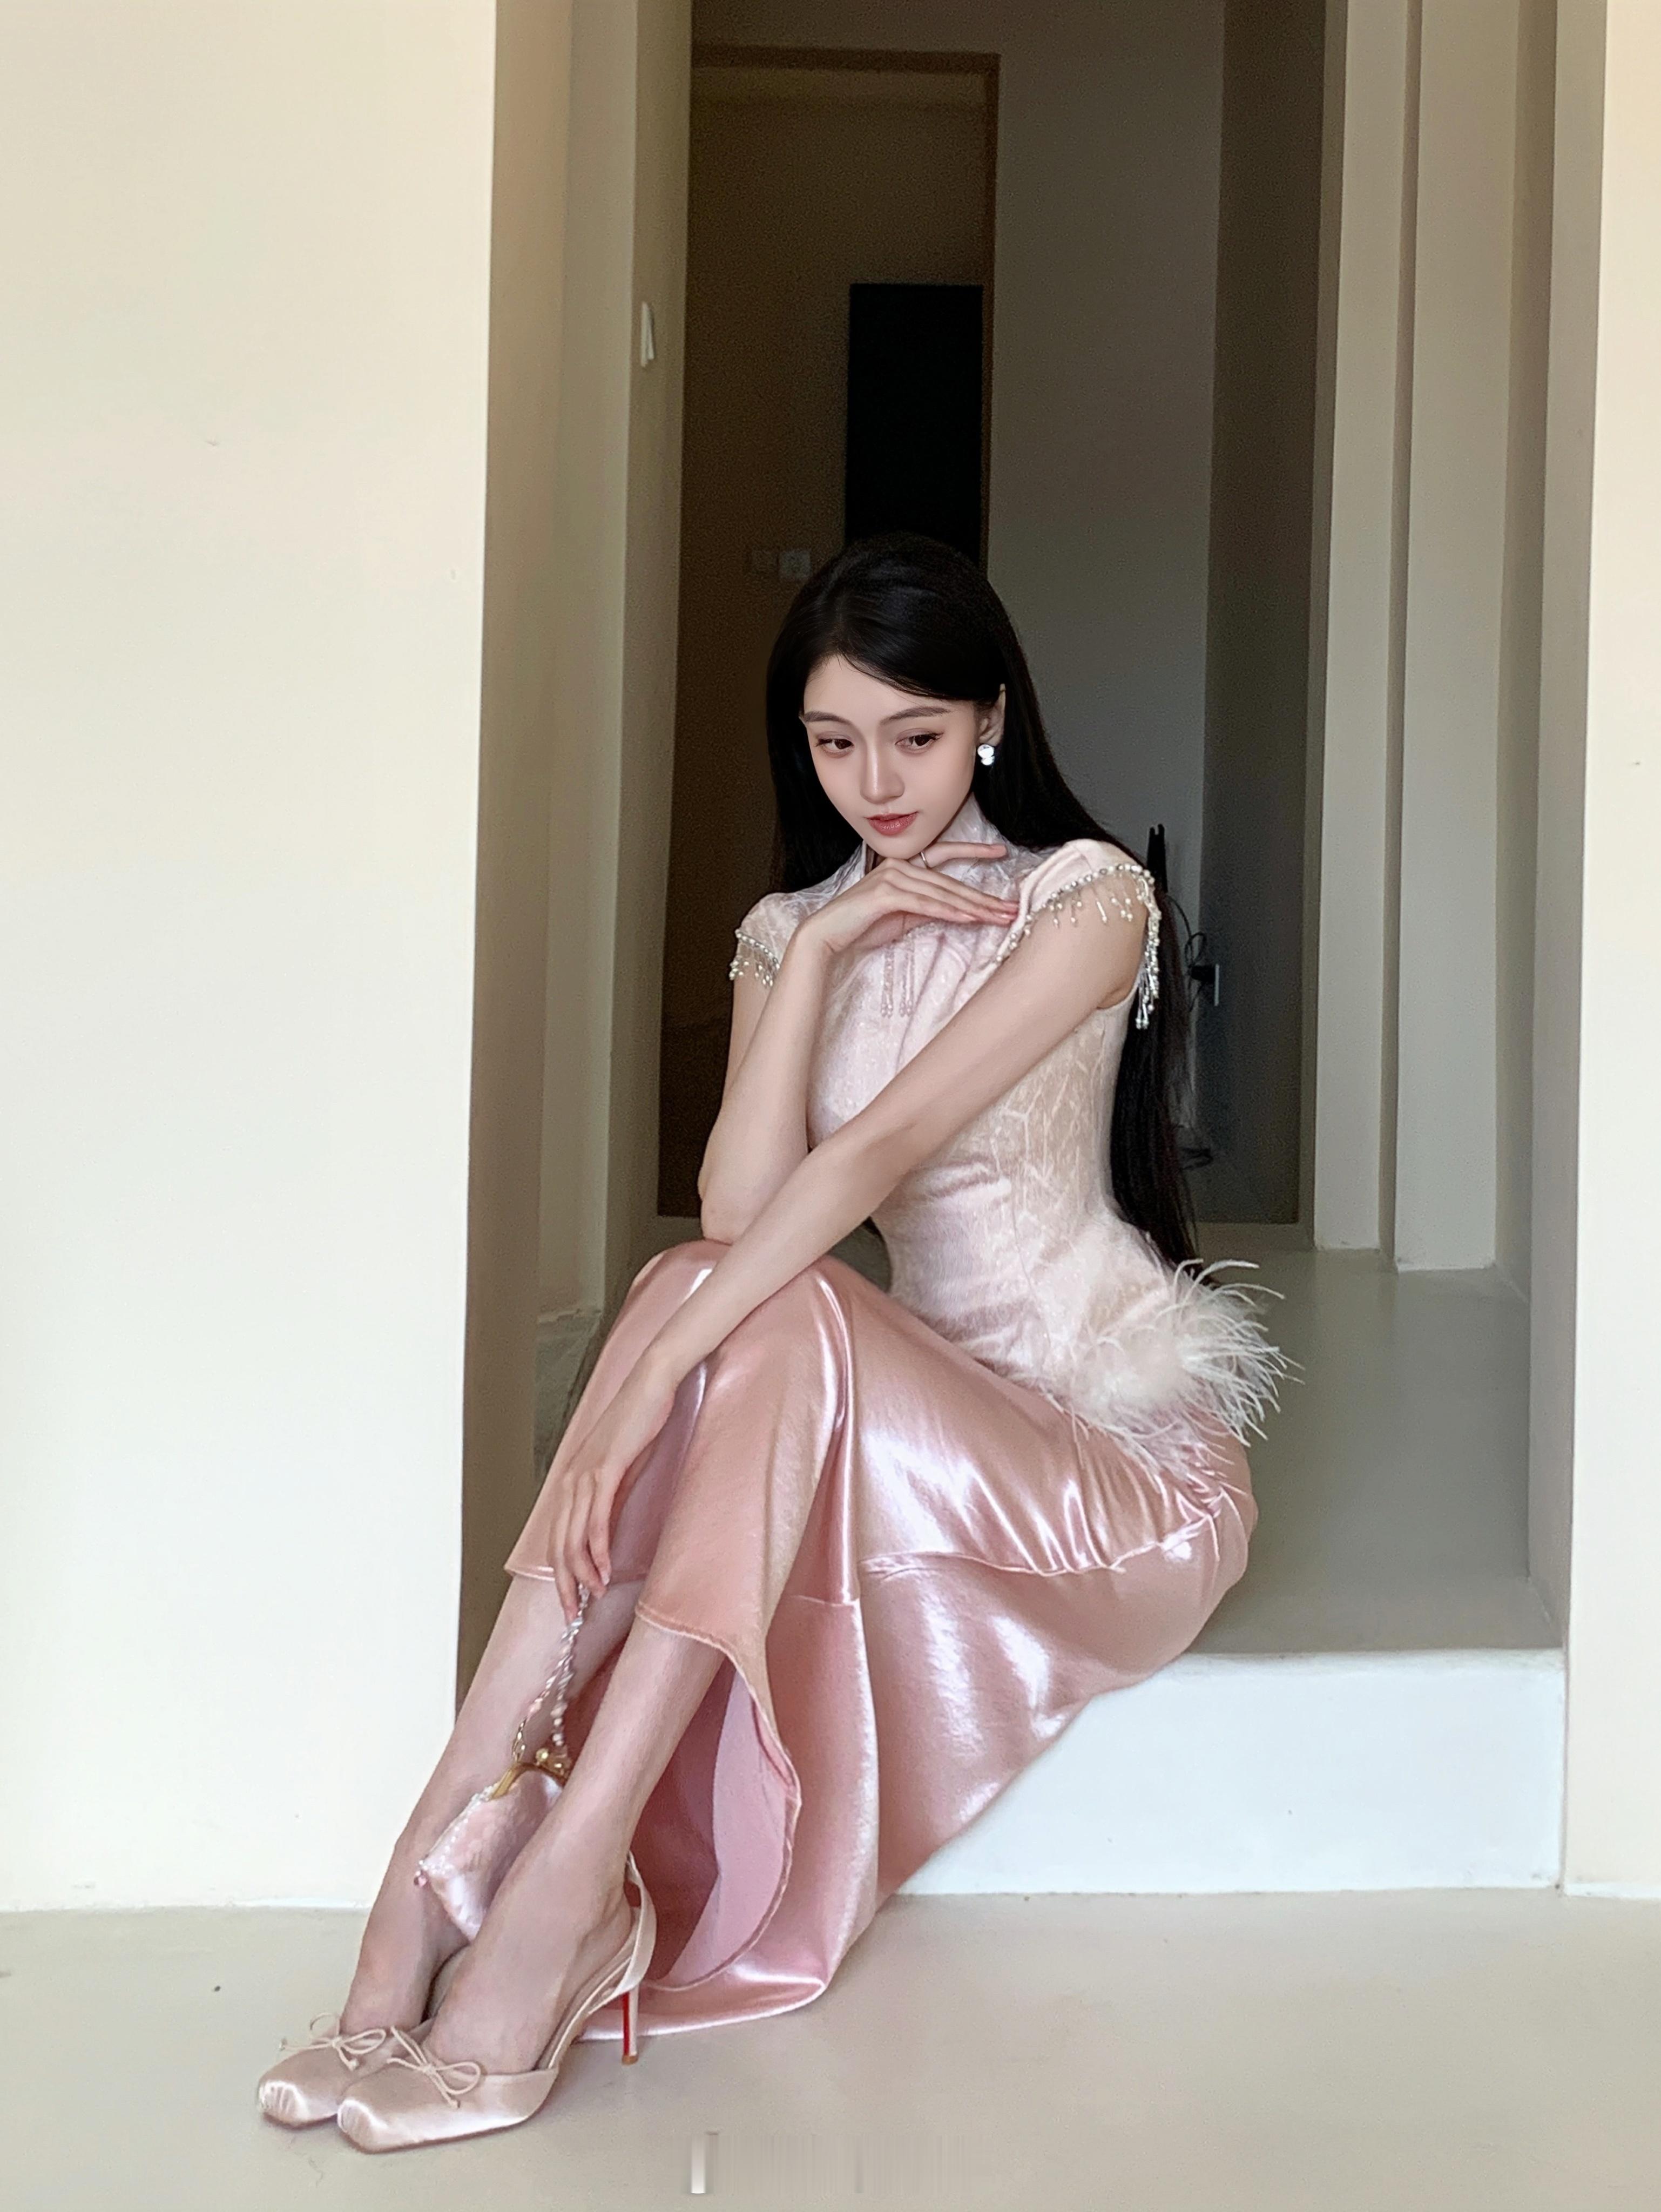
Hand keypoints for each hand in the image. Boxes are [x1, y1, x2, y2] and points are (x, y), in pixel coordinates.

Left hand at [538, 1352, 678, 1620]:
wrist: (651, 1385)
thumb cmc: (638, 1423)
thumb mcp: (619, 1466)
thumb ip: (608, 1495)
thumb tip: (605, 1530)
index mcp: (571, 1480)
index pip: (556, 1538)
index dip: (560, 1573)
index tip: (571, 1599)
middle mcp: (571, 1479)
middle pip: (558, 1545)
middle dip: (564, 1584)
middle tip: (573, 1614)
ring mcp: (586, 1474)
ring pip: (573, 1537)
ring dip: (583, 1573)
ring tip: (593, 1596)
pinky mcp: (607, 1469)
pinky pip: (597, 1519)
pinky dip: (598, 1549)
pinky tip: (605, 1569)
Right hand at [798, 841, 1018, 959]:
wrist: (827, 935)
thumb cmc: (863, 926)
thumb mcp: (902, 916)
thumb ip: (926, 908)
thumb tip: (954, 910)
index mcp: (904, 866)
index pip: (945, 857)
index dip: (973, 852)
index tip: (1001, 852)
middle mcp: (899, 866)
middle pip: (950, 881)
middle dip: (983, 897)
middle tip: (1011, 907)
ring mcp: (892, 878)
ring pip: (942, 893)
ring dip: (973, 907)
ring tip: (998, 917)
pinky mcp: (886, 895)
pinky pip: (925, 904)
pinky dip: (949, 912)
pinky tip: (969, 919)